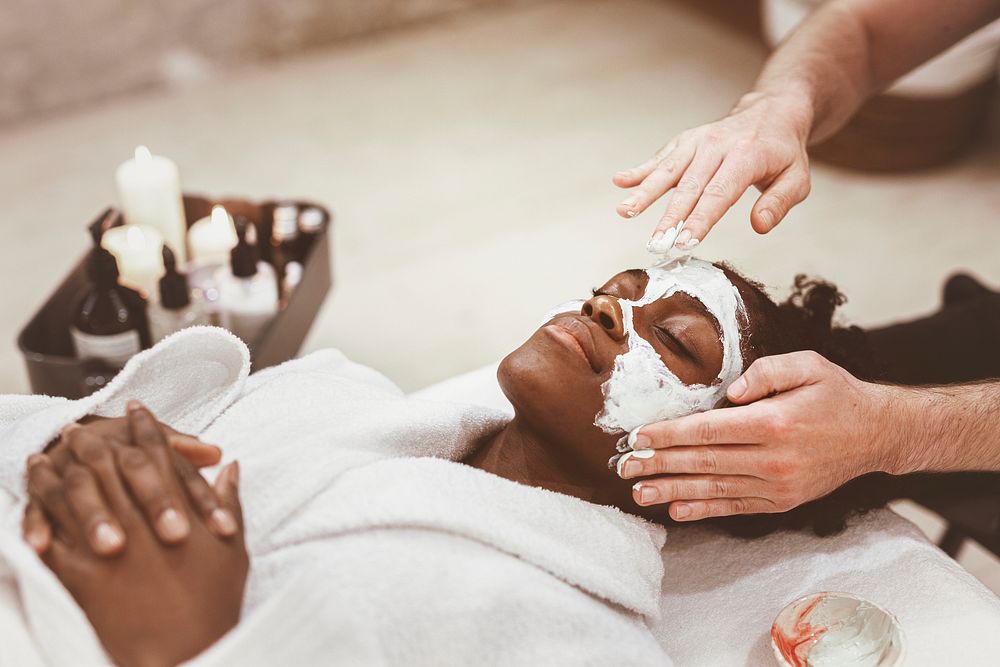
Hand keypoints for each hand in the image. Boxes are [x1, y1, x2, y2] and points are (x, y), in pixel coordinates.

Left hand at [25, 404, 247, 666]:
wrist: (181, 651)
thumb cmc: (212, 602)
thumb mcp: (232, 549)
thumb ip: (228, 501)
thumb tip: (231, 466)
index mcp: (176, 506)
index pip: (157, 450)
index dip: (145, 427)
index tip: (135, 409)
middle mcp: (139, 515)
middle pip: (110, 461)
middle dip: (96, 438)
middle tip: (83, 425)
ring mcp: (106, 539)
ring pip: (76, 488)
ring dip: (62, 465)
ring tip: (51, 451)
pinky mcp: (79, 569)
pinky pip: (51, 527)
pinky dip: (39, 505)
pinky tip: (35, 491)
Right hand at [613, 91, 811, 246]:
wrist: (772, 110)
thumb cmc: (783, 152)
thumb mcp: (797, 178)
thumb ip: (779, 202)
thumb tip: (760, 225)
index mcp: (747, 156)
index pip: (720, 193)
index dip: (700, 219)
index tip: (685, 241)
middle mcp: (717, 146)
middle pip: (689, 187)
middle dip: (670, 218)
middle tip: (656, 244)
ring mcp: (698, 142)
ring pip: (668, 171)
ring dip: (645, 193)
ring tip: (625, 211)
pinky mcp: (684, 141)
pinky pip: (660, 158)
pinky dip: (639, 169)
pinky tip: (619, 181)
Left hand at [617, 351, 895, 520]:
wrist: (877, 434)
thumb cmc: (836, 394)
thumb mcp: (807, 365)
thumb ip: (765, 372)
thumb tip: (727, 393)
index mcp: (774, 422)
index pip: (707, 430)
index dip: (669, 435)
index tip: (638, 436)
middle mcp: (773, 459)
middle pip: (702, 462)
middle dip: (658, 464)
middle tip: (624, 467)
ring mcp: (777, 485)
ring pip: (713, 489)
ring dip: (672, 491)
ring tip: (639, 493)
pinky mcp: (781, 501)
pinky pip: (734, 507)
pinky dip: (703, 510)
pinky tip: (676, 509)